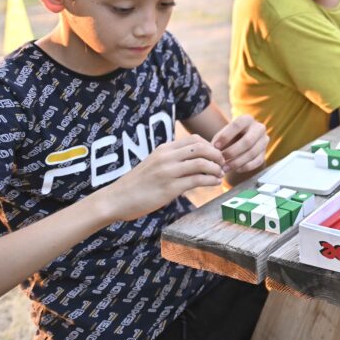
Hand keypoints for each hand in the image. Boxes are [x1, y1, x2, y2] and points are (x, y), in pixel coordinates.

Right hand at [101, 136, 224, 221]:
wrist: (116, 199)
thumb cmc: (136, 185)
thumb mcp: (153, 164)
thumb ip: (171, 160)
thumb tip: (192, 161)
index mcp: (164, 149)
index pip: (194, 140)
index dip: (210, 146)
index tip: (216, 156)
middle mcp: (167, 157)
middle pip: (202, 147)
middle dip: (217, 155)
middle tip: (222, 164)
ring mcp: (168, 172)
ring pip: (202, 163)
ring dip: (216, 168)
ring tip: (220, 175)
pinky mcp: (170, 188)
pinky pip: (197, 180)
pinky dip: (211, 181)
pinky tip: (215, 183)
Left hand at [212, 115, 267, 174]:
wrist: (241, 143)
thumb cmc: (229, 137)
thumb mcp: (223, 134)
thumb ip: (218, 141)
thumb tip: (212, 151)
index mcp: (247, 119)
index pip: (237, 125)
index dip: (226, 136)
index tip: (215, 146)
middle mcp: (259, 128)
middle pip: (247, 141)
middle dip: (232, 152)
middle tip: (221, 160)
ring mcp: (264, 140)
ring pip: (252, 153)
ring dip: (237, 162)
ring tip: (225, 168)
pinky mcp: (265, 153)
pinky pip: (257, 162)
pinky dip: (245, 167)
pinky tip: (235, 169)